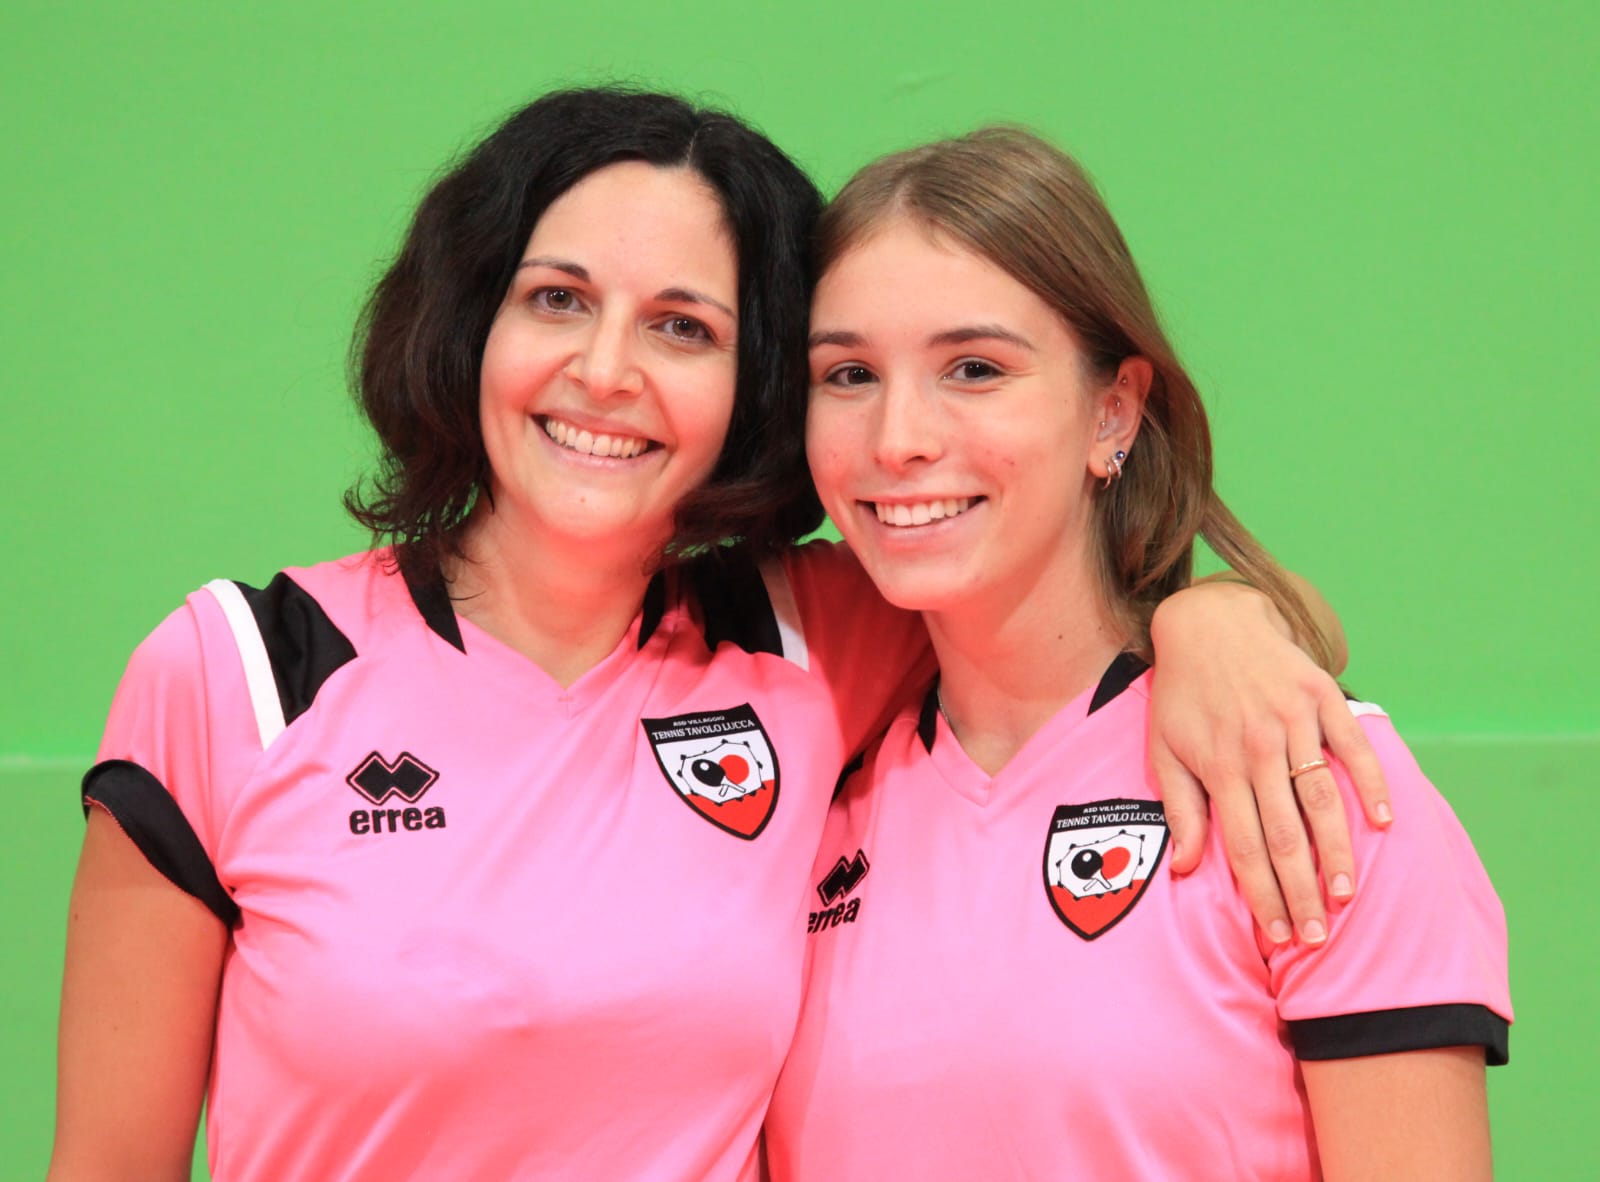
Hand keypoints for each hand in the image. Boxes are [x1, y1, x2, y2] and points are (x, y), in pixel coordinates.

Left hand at [1148, 580, 1391, 944]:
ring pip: (1322, 798)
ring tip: (1347, 895)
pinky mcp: (1321, 695)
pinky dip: (1371, 782)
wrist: (1209, 622)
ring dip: (1339, 851)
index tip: (1281, 933)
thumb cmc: (1183, 695)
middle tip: (1318, 936)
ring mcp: (1293, 719)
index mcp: (1219, 765)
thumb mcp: (1165, 749)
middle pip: (1286, 833)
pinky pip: (1353, 745)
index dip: (1264, 893)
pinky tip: (1383, 820)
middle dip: (1302, 890)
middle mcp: (1258, 746)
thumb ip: (1181, 809)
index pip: (1245, 845)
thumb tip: (1189, 868)